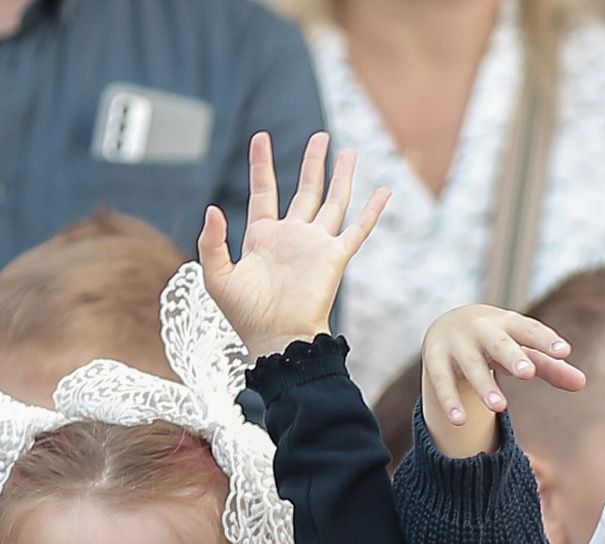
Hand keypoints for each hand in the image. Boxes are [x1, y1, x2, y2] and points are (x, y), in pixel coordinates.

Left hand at [199, 131, 389, 360]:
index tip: (261, 138)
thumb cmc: (245, 314)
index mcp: (263, 237)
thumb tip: (213, 208)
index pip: (264, 191)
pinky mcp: (335, 257)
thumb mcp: (216, 274)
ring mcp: (316, 245)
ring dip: (341, 176)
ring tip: (347, 151)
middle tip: (321, 137)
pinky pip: (357, 229)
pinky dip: (372, 211)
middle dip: (313, 162)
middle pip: (306, 190)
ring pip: (333, 202)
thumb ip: (212, 240)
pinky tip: (383, 192)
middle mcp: (293, 236)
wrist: (276, 337)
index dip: (262, 164)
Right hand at [416, 303, 584, 458]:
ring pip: (470, 365)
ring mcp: (456, 344)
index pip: (529, 330)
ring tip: (499, 407)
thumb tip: (582, 383)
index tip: (564, 351)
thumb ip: (550, 366)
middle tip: (527, 373)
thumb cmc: (499, 340)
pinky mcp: (435, 360)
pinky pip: (441, 381)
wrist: (449, 323)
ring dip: (483, 385)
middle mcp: (481, 330)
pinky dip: (449, 400)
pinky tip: (459, 421)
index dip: (545, 340)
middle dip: (512, 356)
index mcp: (508, 324)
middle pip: (498, 343)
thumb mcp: (523, 349)